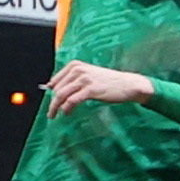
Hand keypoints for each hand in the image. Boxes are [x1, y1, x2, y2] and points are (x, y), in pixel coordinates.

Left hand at [41, 62, 158, 113]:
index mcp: (76, 65)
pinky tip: (67, 113)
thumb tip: (54, 90)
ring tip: (54, 115)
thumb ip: (73, 80)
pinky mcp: (90, 90)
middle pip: (57, 89)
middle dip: (52, 102)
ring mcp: (84, 79)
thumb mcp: (89, 75)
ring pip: (62, 95)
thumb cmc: (109, 82)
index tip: (51, 101)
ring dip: (55, 107)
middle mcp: (78, 70)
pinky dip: (66, 108)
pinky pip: (72, 101)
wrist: (129, 84)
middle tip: (51, 112)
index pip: (55, 80)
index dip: (51, 93)